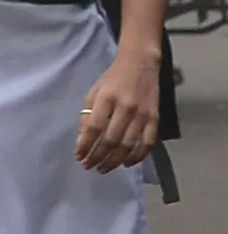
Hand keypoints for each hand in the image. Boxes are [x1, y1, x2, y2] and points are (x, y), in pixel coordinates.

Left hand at [76, 51, 161, 172]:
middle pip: (111, 139)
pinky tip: (126, 163)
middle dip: (98, 156)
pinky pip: (148, 143)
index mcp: (106, 98)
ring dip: (114, 160)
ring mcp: (143, 115)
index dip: (85, 145)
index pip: (94, 127)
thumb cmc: (113, 79)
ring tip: (103, 168)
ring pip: (128, 145)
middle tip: (89, 166)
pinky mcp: (155, 119)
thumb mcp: (94, 91)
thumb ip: (87, 113)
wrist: (141, 65)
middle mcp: (125, 108)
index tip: (78, 156)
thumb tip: (82, 139)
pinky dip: (138, 156)